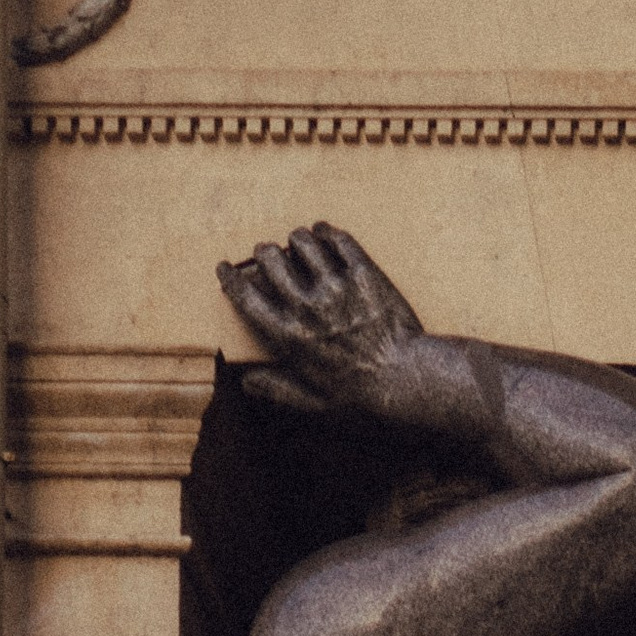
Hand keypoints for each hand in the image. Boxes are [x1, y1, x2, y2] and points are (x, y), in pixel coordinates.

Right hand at [217, 223, 426, 417]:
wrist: (409, 381)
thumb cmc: (362, 398)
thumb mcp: (315, 403)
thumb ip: (279, 390)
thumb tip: (247, 382)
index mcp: (288, 336)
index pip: (245, 295)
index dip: (230, 277)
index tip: (226, 267)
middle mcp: (307, 306)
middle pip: (270, 257)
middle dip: (265, 253)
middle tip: (270, 255)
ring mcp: (336, 286)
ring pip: (302, 240)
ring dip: (297, 239)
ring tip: (301, 244)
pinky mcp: (364, 274)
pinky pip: (338, 238)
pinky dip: (327, 232)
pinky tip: (326, 235)